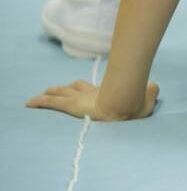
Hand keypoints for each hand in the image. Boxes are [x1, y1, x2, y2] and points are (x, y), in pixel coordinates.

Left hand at [26, 80, 158, 120]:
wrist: (123, 106)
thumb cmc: (134, 105)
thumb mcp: (147, 100)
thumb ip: (150, 92)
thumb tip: (153, 85)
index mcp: (105, 93)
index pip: (91, 88)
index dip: (84, 87)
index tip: (80, 86)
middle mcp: (90, 94)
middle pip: (74, 88)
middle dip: (66, 88)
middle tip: (58, 88)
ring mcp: (79, 99)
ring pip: (61, 93)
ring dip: (51, 92)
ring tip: (43, 94)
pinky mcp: (71, 105)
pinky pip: (51, 102)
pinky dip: (40, 102)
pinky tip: (29, 103)